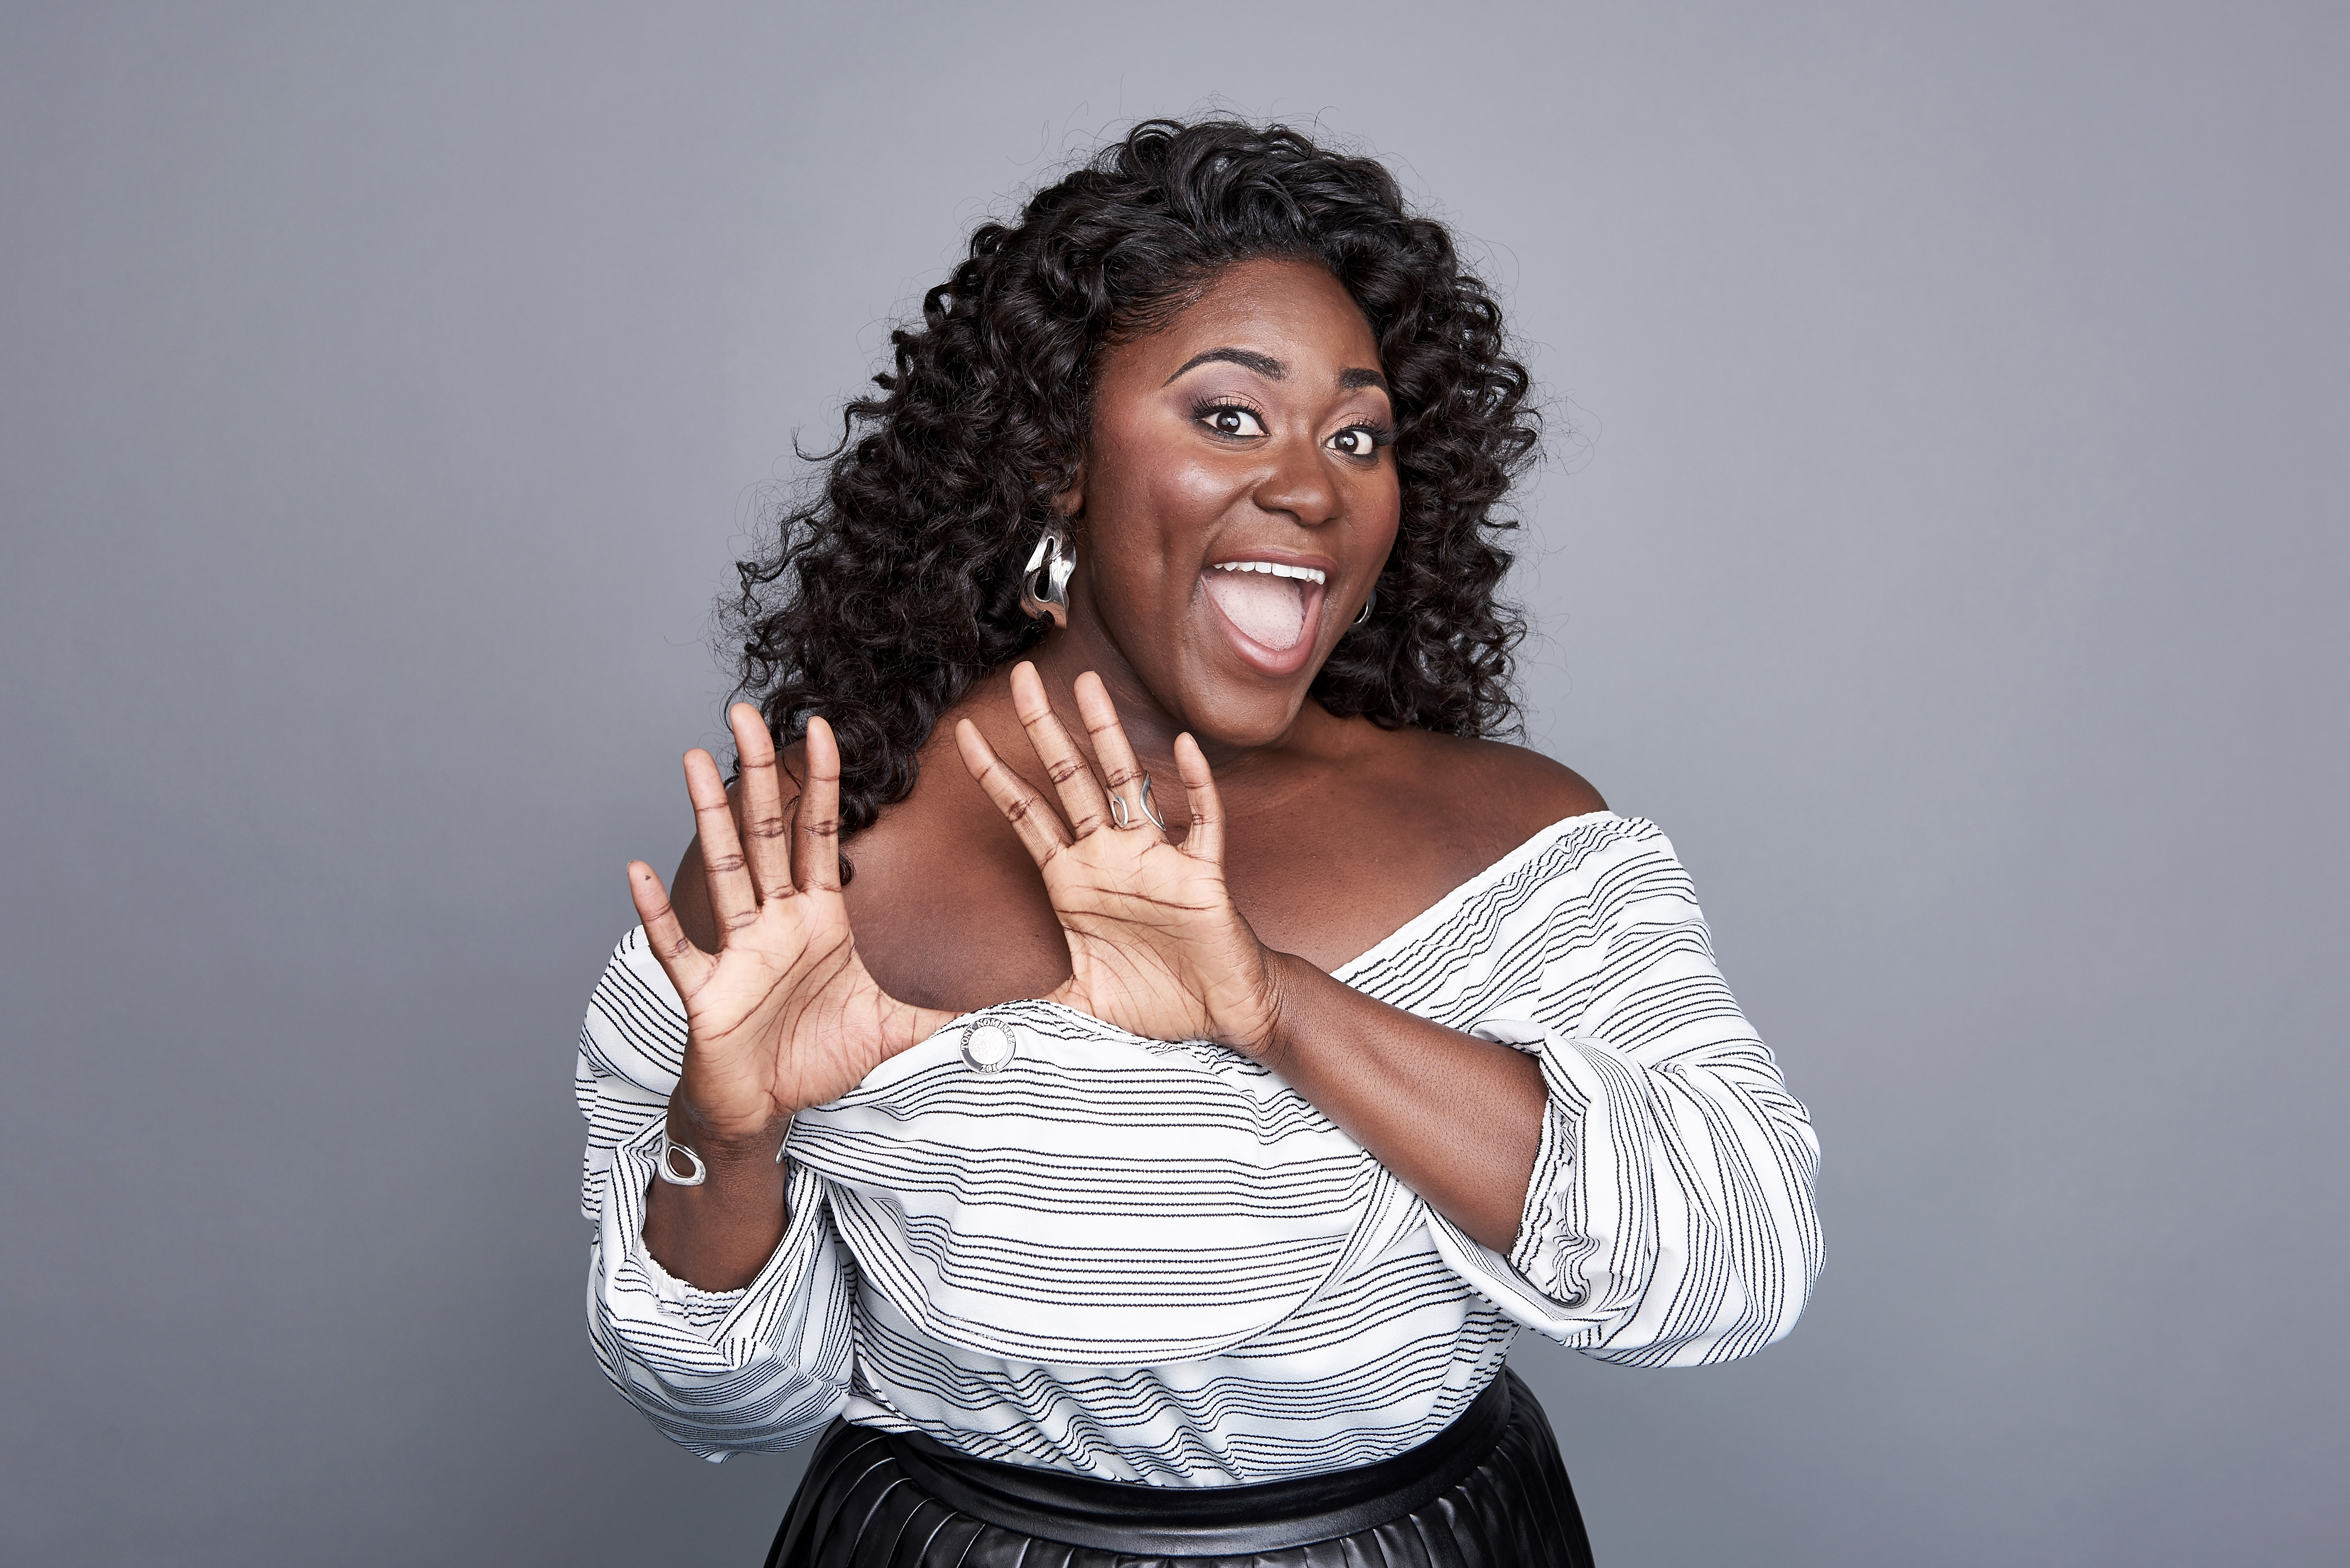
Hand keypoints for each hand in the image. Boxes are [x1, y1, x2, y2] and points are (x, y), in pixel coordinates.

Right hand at [628, 705, 953, 1149]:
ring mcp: (739, 951)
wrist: (770, 1108)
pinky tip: (637, 870)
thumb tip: (1011, 1011)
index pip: (821, 836)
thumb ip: (949, 1013)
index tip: (825, 727)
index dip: (822, 783)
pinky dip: (658, 912)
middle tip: (746, 710)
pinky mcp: (707, 990)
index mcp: (820, 919)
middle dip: (760, 771)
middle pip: (768, 833)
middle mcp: (776, 922)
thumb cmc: (820, 1058)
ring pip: (725, 871)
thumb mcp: (899, 1030)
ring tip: (695, 760)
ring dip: (710, 817)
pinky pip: (679, 946)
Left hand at [954, 664, 1283, 1054]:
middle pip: (1068, 780)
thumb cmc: (1154, 998)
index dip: (994, 774)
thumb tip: (965, 1027)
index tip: (964, 730)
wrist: (1220, 1014)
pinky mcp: (1200, 878)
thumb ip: (1026, 1004)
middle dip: (1043, 728)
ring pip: (1127, 785)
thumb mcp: (1075, 1003)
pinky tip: (1185, 747)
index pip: (1024, 815)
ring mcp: (1155, 862)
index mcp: (1073, 882)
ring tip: (1088, 684)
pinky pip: (1201, 823)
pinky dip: (1196, 786)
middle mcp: (1108, 860)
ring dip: (1108, 735)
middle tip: (1020, 674)